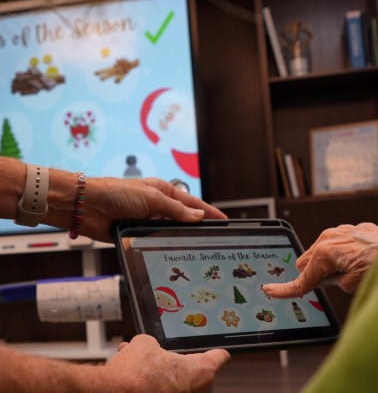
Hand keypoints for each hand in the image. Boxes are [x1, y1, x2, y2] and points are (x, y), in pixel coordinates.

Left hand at [47, 176, 226, 241]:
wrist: (86, 206)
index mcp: (163, 192)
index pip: (192, 203)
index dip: (208, 211)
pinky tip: (172, 252)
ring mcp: (147, 220)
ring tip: (196, 248)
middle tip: (213, 239)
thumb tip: (198, 215)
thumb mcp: (151, 197)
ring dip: (179, 237)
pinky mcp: (137, 233)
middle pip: (183, 218)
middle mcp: (157, 206)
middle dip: (196, 227)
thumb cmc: (116, 192)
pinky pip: (155, 240)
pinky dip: (163, 244)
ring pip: (170, 231)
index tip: (223, 220)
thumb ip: (175, 209)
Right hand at [104, 335, 229, 392]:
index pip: (218, 359)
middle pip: (196, 375)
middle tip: (167, 359)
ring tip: (142, 365)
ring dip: (162, 376)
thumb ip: (152, 345)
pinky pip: (161, 391)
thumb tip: (147, 347)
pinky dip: (151, 385)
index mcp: (200, 371)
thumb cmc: (136, 372)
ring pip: (175, 386)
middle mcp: (195, 392)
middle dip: (180, 366)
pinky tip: (134, 376)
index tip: (221, 352)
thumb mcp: (144, 344)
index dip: (217, 352)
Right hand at [263, 222, 377, 297]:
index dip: (285, 289)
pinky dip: (336, 254)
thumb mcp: (354, 283)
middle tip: (331, 282)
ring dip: (324, 263)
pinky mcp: (348, 229)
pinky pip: (332, 243)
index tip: (271, 290)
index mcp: (326, 252)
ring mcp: (338, 231)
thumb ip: (333, 282)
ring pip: (317, 251)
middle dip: (312, 274)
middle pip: (304, 262)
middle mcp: (328, 238)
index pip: (301, 277)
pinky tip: (354, 259)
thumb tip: (329, 280)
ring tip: (348, 270)